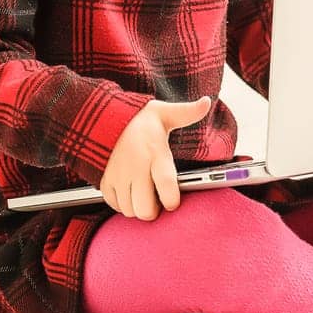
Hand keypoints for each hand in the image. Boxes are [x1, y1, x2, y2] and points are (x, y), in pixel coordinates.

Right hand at [99, 96, 213, 219]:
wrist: (105, 117)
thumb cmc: (140, 119)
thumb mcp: (166, 113)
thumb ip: (188, 112)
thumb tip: (206, 102)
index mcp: (155, 152)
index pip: (165, 184)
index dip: (171, 200)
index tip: (174, 202)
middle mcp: (136, 167)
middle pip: (145, 208)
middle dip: (155, 210)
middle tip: (159, 200)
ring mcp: (118, 176)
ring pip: (130, 210)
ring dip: (139, 207)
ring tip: (145, 195)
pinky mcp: (106, 181)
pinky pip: (115, 206)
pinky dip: (123, 204)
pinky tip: (130, 192)